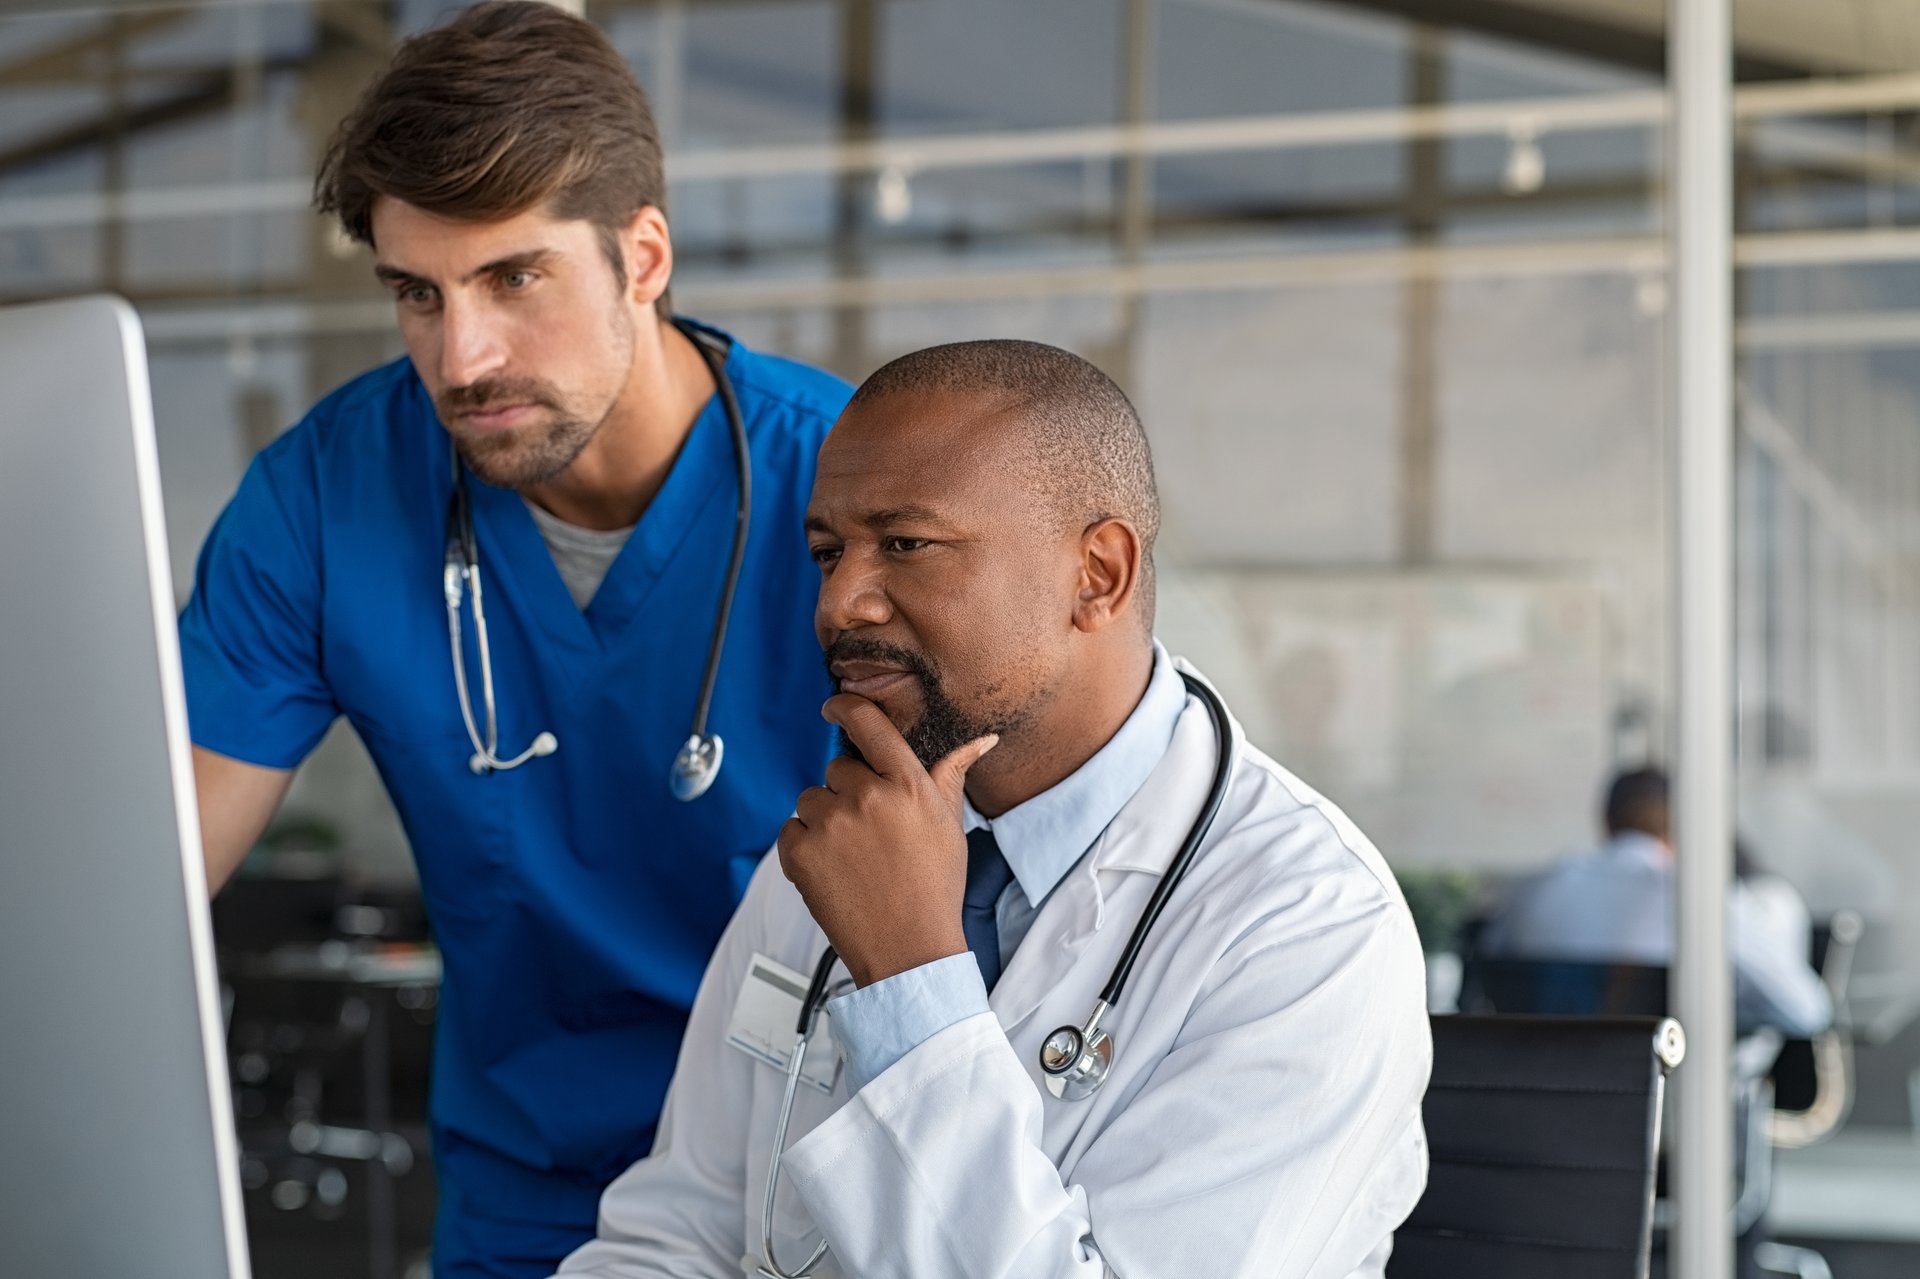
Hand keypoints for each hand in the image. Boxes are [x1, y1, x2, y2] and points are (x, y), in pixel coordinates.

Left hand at [776, 694, 998, 986]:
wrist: (908, 949)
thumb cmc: (934, 887)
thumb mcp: (950, 825)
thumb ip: (952, 774)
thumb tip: (980, 740)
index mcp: (907, 784)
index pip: (868, 723)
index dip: (845, 707)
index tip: (834, 707)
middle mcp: (866, 797)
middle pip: (837, 768)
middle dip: (848, 792)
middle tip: (870, 832)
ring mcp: (830, 824)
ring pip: (811, 799)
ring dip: (825, 820)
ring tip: (853, 856)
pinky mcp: (800, 853)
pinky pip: (791, 829)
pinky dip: (804, 847)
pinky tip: (833, 870)